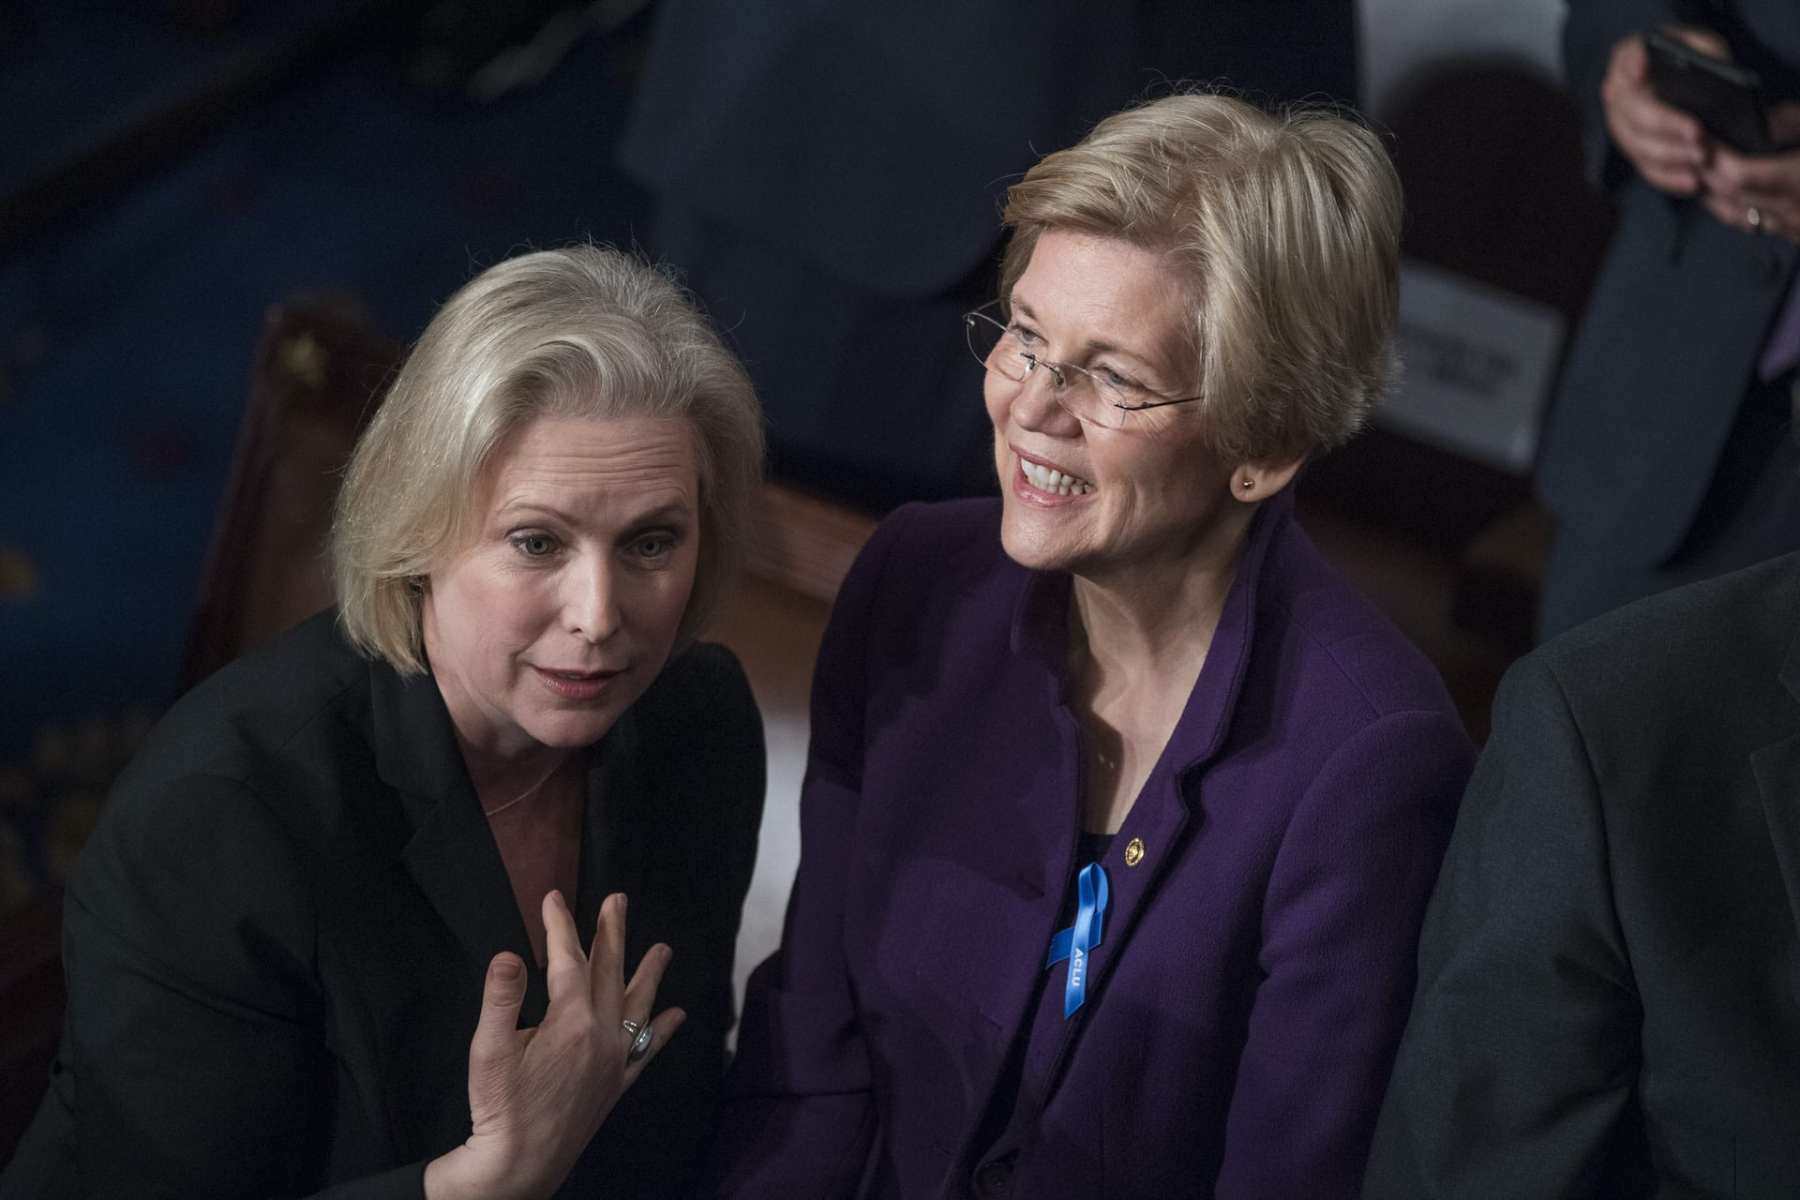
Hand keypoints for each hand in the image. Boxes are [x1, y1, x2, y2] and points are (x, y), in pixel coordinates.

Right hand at [423, 892, 683, 1199]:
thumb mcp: (489, 1050)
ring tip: (663, 949)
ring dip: (649, 973)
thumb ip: (500, 998)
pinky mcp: (616, 1084)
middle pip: (610, 972)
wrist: (519, 1165)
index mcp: (571, 1023)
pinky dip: (663, 1030)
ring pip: (637, 1005)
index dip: (560, 927)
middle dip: (612, 933)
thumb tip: (509, 955)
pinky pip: (647, 1050)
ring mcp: (614, 1061)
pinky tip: (676, 1015)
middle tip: (617, 900)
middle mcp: (602, 1036)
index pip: (568, 961)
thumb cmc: (499, 1108)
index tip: (553, 899)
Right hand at [1599, 27, 1728, 195]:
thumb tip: (1673, 70)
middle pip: (1634, 116)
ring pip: (1639, 148)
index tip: (1643, 74)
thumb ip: (1692, 49)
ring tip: (1702, 159)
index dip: (1630, 68)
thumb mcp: (1701, 44)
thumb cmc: (1699, 57)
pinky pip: (1648, 170)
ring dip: (1672, 156)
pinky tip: (1693, 182)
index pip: (1624, 65)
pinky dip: (1671, 178)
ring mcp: (1623, 127)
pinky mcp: (1636, 152)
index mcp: (1629, 59)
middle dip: (1666, 126)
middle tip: (1699, 134)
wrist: (1697, 82)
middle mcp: (1617, 95)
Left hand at [1698, 102, 1799, 240]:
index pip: (1739, 174)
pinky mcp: (1799, 236)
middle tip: (1687, 150)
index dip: (1714, 157)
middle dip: (1703, 175)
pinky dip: (1733, 208)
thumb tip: (1761, 121)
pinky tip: (1725, 194)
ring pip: (1737, 217)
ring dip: (1711, 196)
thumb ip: (1795, 122)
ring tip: (1696, 171)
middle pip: (1729, 197)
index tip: (1700, 137)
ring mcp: (1796, 228)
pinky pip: (1755, 226)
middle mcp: (1795, 210)